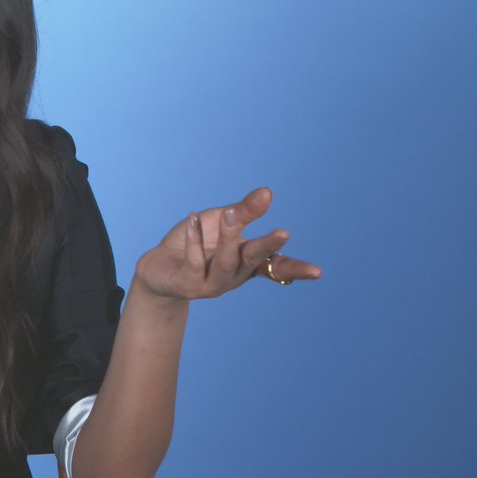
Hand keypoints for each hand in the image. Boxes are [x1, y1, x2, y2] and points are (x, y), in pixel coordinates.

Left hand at [133, 187, 321, 299]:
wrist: (158, 267)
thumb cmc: (196, 242)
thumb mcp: (220, 221)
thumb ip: (244, 211)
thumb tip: (268, 192)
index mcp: (247, 262)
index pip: (276, 267)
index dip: (296, 269)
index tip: (318, 272)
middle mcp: (233, 276)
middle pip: (253, 260)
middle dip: (267, 246)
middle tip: (283, 233)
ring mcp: (211, 284)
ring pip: (225, 262)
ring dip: (229, 237)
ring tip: (231, 213)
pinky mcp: (187, 285)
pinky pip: (194, 263)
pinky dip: (195, 239)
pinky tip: (193, 219)